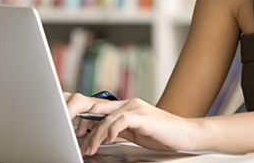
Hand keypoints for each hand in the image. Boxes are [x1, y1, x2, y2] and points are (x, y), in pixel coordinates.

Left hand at [66, 93, 198, 155]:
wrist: (186, 134)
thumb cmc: (162, 135)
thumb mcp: (134, 134)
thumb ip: (117, 131)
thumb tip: (96, 136)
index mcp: (124, 107)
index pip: (95, 106)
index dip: (79, 114)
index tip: (69, 129)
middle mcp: (128, 103)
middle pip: (93, 105)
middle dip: (77, 118)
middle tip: (67, 134)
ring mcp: (136, 108)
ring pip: (105, 117)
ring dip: (93, 135)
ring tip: (89, 149)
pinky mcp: (143, 117)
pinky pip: (121, 120)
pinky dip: (111, 131)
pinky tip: (108, 141)